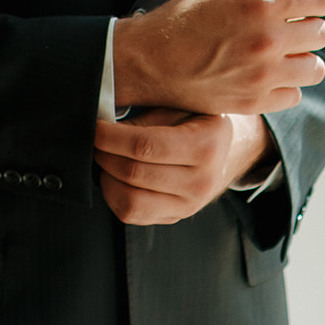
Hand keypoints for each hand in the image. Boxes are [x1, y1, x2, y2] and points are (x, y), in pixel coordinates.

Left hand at [93, 108, 276, 225]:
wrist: (229, 150)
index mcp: (206, 145)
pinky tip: (114, 176)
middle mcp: (201, 182)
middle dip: (104, 155)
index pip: (145, 146)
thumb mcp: (181, 106)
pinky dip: (114, 195)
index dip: (111, 137)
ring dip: (107, 178)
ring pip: (130, 202)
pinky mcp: (175, 218)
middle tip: (95, 140)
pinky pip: (133, 215)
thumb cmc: (199, 120)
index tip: (95, 127)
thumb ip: (146, 118)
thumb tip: (106, 128)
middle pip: (133, 173)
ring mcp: (189, 206)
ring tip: (105, 158)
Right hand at [112, 0, 324, 115]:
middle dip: (309, 28)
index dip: (316, 0)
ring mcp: (263, 74)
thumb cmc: (184, 18)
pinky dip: (285, 86)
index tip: (309, 5)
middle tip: (291, 30)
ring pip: (315, 69)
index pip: (320, 0)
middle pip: (321, 33)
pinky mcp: (255, 102)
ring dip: (302, 60)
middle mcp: (268, 39)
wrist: (150, 60)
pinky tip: (265, 77)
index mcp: (261, 4)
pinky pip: (295, 95)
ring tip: (281, 57)